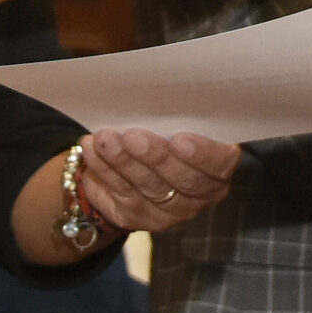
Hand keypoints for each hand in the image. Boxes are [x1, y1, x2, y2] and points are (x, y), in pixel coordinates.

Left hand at [74, 126, 238, 232]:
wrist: (139, 160)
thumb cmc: (168, 131)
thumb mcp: (181, 122)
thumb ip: (181, 116)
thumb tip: (163, 94)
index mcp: (218, 169)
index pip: (219, 164)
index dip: (202, 153)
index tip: (180, 138)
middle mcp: (198, 196)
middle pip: (181, 180)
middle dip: (154, 157)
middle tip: (133, 136)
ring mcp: (168, 212)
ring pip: (147, 188)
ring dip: (123, 161)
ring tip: (105, 139)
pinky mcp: (137, 218)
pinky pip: (120, 193)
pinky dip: (103, 169)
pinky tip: (92, 149)